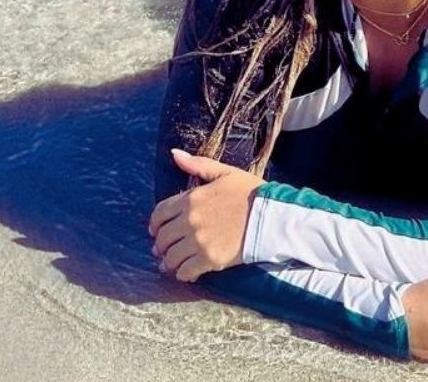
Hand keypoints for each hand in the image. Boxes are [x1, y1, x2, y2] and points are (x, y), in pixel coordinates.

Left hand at [147, 149, 263, 281]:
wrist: (272, 216)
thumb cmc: (251, 192)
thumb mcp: (225, 172)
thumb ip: (198, 165)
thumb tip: (174, 154)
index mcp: (191, 198)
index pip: (159, 214)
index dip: (155, 224)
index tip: (156, 230)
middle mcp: (190, 221)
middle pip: (163, 238)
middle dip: (161, 245)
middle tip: (162, 250)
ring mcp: (199, 241)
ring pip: (171, 257)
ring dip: (169, 262)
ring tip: (171, 265)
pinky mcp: (210, 259)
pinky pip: (185, 272)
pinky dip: (183, 274)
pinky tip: (186, 273)